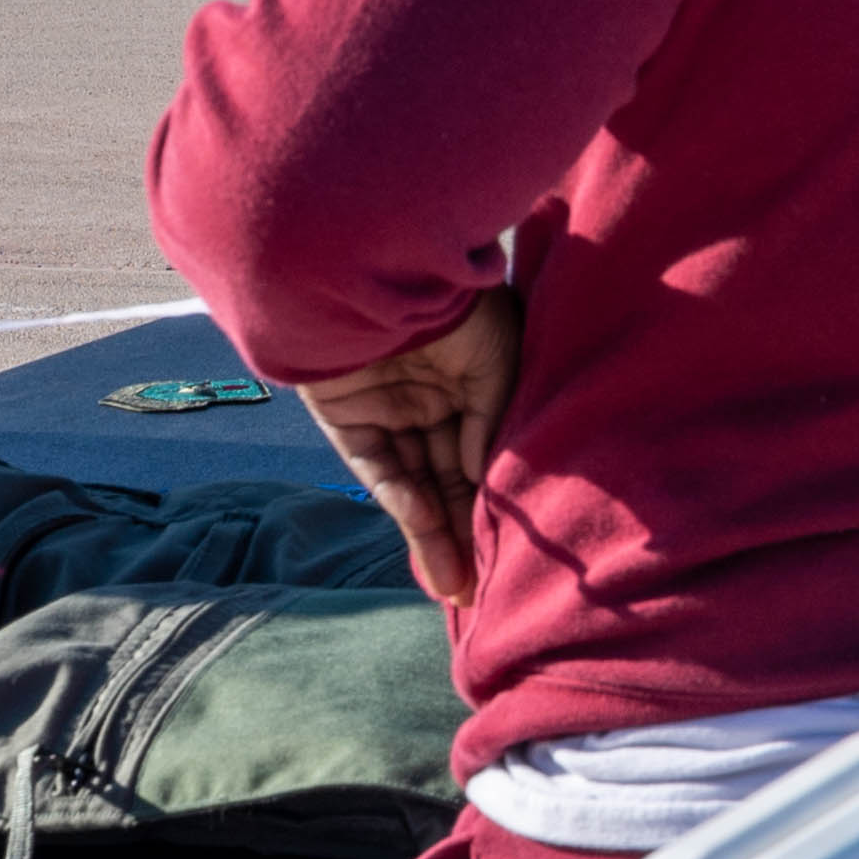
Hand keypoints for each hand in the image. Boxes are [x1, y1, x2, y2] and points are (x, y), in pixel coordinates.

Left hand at [299, 291, 520, 610]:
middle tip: (479, 591)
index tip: (512, 552)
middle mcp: (432, 399)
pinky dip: (401, 499)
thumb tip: (487, 484)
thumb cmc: (460, 307)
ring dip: (433, 536)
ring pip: (415, 485)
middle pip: (449, 480)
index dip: (495, 503)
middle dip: (465, 534)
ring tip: (453, 588)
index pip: (484, 454)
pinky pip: (378, 468)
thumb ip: (495, 426)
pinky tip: (425, 532)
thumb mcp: (502, 366)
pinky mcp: (345, 418)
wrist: (379, 268)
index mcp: (475, 380)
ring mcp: (388, 410)